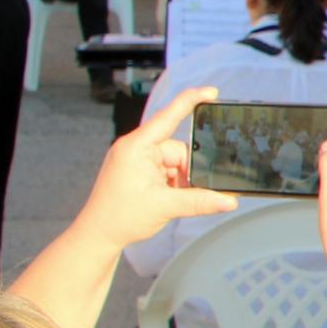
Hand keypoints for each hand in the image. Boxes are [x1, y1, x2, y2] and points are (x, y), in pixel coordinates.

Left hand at [72, 86, 236, 248]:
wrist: (97, 235)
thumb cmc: (118, 217)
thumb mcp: (165, 206)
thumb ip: (200, 201)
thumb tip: (228, 200)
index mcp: (137, 146)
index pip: (169, 116)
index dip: (191, 101)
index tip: (211, 92)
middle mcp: (135, 148)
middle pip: (178, 150)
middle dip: (187, 171)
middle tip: (182, 192)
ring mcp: (136, 159)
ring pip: (174, 163)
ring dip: (179, 181)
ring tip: (168, 200)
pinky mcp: (137, 170)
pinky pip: (165, 170)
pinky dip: (172, 184)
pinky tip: (166, 198)